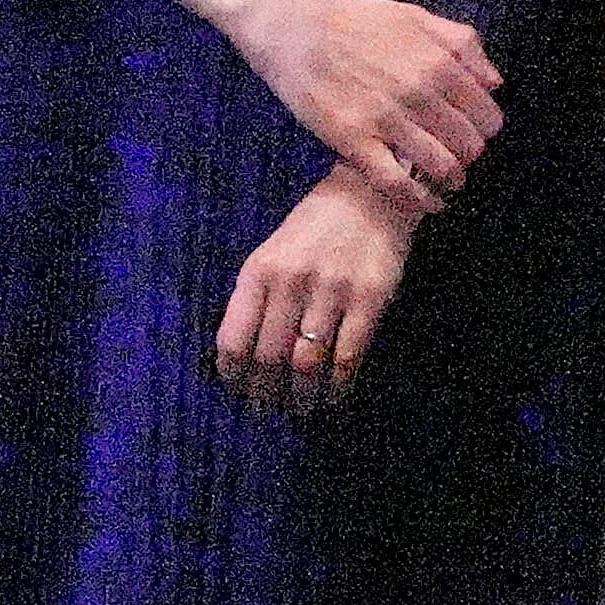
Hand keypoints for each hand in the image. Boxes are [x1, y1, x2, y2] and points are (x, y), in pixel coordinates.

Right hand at [141, 0, 497, 208]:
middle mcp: (418, 92)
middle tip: (458, 157)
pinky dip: (418, 200)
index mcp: (438, 62)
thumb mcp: (415, 16)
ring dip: (449, 179)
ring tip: (446, 180)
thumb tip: (494, 82)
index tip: (474, 134)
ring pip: (439, 166)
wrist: (292, 28)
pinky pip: (396, 182)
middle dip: (469, 156)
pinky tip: (428, 204)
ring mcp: (385, 118)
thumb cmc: (353, 20)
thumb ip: (461, 44)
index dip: (485, 130)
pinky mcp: (353, 139)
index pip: (486, 115)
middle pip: (468, 145)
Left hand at [216, 169, 417, 413]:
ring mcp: (332, 291)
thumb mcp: (272, 254)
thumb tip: (242, 357)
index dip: (234, 376)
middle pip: (268, 358)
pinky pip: (348, 357)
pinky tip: (334, 395)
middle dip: (267, 394)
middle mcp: (291, 282)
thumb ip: (255, 298)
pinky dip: (338, 386)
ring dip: (302, 397)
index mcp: (258, 271)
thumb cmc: (314, 228)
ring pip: (307, 364)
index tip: (239, 391)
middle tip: (270, 409)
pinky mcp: (370, 299)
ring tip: (301, 408)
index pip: (233, 339)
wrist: (371, 195)